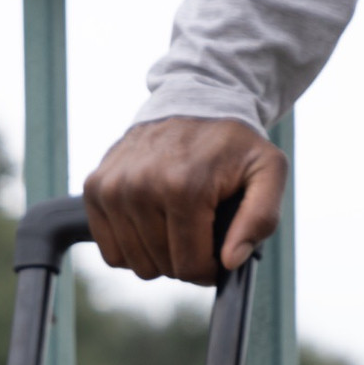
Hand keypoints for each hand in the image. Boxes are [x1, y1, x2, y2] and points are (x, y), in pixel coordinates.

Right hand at [83, 117, 286, 284]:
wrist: (193, 97)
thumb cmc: (232, 143)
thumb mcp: (268, 171)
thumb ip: (261, 218)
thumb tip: (229, 261)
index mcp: (184, 186)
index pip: (190, 267)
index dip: (209, 267)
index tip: (218, 247)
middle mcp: (141, 186)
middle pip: (163, 268)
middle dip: (185, 258)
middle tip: (199, 225)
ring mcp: (113, 187)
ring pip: (136, 264)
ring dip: (159, 252)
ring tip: (175, 218)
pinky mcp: (95, 188)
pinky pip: (111, 252)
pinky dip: (132, 246)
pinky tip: (150, 219)